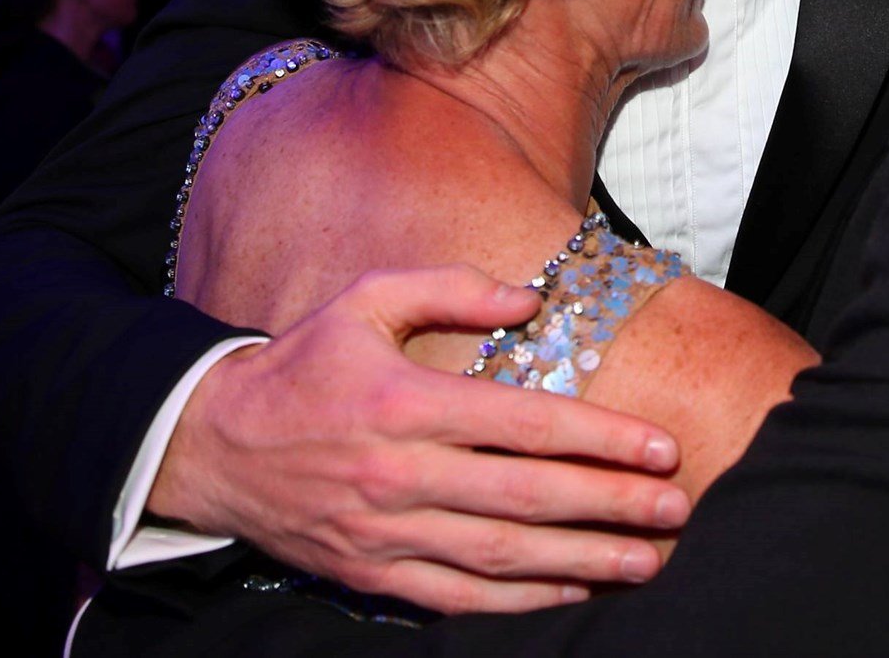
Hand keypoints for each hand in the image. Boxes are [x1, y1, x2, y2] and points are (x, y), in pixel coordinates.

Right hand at [148, 265, 689, 613]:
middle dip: (611, 504)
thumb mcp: (366, 300)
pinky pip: (460, 598)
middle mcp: (401, 472)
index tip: (660, 445)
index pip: (523, 424)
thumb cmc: (304, 364)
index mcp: (406, 400)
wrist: (211, 445)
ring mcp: (387, 531)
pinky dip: (522, 600)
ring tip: (647, 559)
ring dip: (583, 559)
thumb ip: (450, 288)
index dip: (599, 438)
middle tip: (677, 506)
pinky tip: (575, 590)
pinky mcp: (373, 573)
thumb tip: (530, 298)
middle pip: (526, 497)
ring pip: (502, 556)